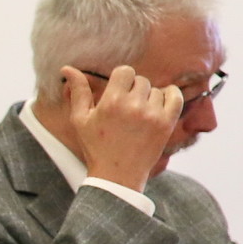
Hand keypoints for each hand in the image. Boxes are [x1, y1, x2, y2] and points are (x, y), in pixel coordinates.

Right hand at [64, 65, 183, 191]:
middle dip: (133, 90)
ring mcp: (152, 115)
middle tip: (126, 108)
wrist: (117, 175)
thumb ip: (78, 92)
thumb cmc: (95, 146)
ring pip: (156, 90)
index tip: (117, 92)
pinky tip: (159, 104)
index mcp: (111, 102)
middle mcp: (133, 106)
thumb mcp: (80, 119)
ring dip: (149, 98)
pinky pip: (175, 97)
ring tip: (139, 115)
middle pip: (141, 80)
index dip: (121, 80)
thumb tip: (67, 68)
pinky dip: (170, 96)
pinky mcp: (166, 124)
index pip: (125, 71)